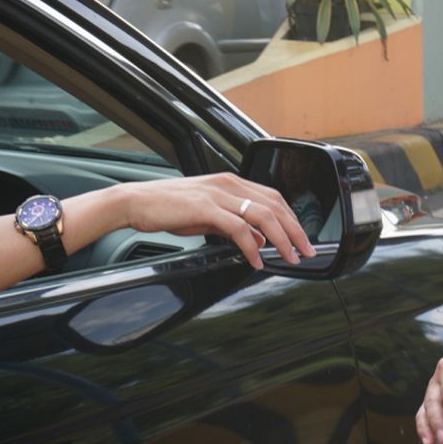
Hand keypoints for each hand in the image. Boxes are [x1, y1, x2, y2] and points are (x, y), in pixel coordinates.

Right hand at [120, 173, 314, 269]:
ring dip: (281, 239)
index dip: (292, 218)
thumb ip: (234, 224)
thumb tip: (258, 239)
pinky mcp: (206, 208)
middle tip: (306, 251)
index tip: (301, 238)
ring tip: (289, 258)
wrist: (136, 202)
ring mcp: (218, 195)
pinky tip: (257, 260)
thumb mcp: (208, 215)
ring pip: (263, 215)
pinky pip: (239, 228)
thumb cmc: (168, 208)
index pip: (273, 198)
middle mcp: (229, 184)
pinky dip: (252, 246)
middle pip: (275, 205)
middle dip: (295, 230)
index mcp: (231, 183)